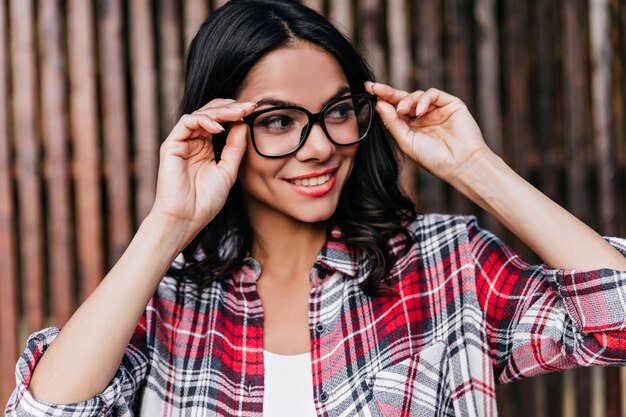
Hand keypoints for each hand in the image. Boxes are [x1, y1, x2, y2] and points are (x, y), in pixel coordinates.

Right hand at [149, 99, 255, 241]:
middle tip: (249, 106)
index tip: (255, 110)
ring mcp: (182, 142)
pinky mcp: (172, 144)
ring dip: (221, 111)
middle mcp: (193, 141)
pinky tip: (220, 127)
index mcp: (206, 147)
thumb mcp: (228, 170)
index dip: (236, 114)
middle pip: (211, 113)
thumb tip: (243, 124)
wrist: (187, 218)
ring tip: (238, 113)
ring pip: (200, 114)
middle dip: (231, 108)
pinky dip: (204, 120)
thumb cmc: (206, 200)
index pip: (221, 122)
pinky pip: (187, 122)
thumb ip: (235, 147)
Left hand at [365, 82, 490, 183]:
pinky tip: (420, 111)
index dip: (382, 100)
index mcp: (411, 128)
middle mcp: (423, 118)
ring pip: (417, 95)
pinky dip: (423, 99)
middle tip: (375, 87)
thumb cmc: (433, 158)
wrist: (460, 163)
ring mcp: (436, 110)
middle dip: (388, 93)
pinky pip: (433, 94)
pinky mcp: (450, 104)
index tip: (368, 90)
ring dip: (406, 100)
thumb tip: (379, 104)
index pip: (394, 111)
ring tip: (402, 109)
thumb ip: (392, 122)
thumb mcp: (406, 141)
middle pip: (403, 100)